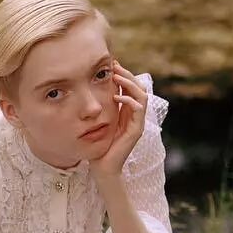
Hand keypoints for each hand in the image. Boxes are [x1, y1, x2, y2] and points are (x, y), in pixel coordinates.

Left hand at [89, 61, 147, 179]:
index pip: (132, 87)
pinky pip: (138, 110)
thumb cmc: (98, 145)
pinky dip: (129, 100)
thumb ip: (100, 107)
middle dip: (128, 75)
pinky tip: (117, 97)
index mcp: (127, 112)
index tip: (112, 65)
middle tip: (114, 66)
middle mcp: (135, 115)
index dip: (124, 75)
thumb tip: (90, 90)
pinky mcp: (136, 131)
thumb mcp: (98, 121)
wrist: (102, 167)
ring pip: (142, 95)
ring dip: (130, 84)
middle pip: (139, 87)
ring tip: (116, 77)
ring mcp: (137, 123)